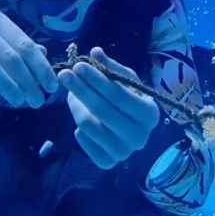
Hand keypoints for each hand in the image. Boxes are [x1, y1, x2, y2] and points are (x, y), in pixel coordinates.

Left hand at [59, 47, 159, 169]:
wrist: (130, 130)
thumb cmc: (128, 101)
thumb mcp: (124, 81)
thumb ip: (110, 68)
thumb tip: (95, 52)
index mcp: (150, 114)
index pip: (118, 94)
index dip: (97, 79)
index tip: (78, 66)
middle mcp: (140, 137)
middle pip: (102, 110)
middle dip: (81, 89)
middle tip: (64, 74)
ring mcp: (125, 153)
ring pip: (90, 126)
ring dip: (76, 107)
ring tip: (70, 94)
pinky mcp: (108, 163)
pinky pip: (85, 144)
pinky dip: (80, 130)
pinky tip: (83, 119)